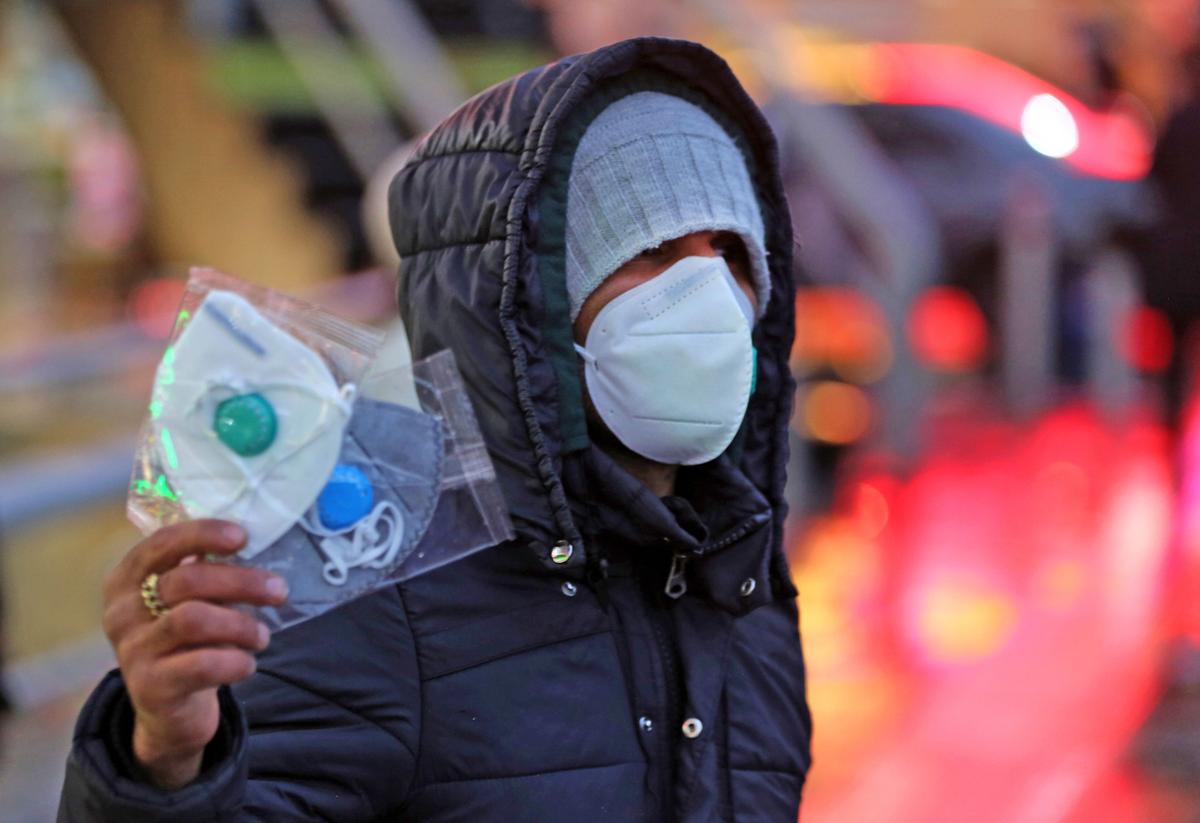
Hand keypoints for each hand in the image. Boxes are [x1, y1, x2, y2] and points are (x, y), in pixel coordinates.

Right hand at [101, 520, 287, 789]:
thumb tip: (251, 540)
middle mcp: (122, 613)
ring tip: (262, 636)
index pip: (161, 544)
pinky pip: (201, 665)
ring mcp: (132, 651)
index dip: (202, 534)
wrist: (167, 709)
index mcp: (127, 581)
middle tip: (278, 590)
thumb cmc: (186, 641)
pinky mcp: (150, 687)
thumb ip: (206, 572)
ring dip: (241, 624)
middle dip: (241, 582)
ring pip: (193, 620)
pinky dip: (234, 661)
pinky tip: (247, 663)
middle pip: (186, 581)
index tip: (241, 536)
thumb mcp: (189, 602)